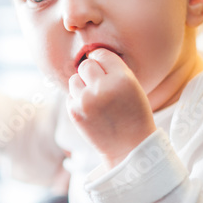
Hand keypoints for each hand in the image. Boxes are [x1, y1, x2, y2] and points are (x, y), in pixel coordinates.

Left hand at [67, 49, 155, 167]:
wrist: (129, 147)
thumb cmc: (133, 115)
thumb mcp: (132, 87)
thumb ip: (112, 71)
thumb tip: (87, 58)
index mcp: (122, 78)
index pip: (102, 54)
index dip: (102, 61)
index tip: (105, 71)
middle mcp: (103, 87)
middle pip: (86, 65)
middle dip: (91, 73)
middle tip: (100, 86)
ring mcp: (87, 100)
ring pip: (74, 80)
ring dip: (82, 86)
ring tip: (96, 101)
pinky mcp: (75, 112)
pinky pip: (70, 96)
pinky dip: (77, 101)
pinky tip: (91, 112)